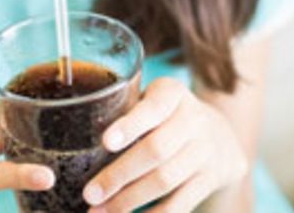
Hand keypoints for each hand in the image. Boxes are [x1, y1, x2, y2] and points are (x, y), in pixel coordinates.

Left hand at [82, 78, 247, 212]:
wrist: (221, 136)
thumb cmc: (166, 117)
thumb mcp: (153, 100)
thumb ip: (125, 109)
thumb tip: (72, 132)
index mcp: (173, 94)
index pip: (153, 108)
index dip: (130, 126)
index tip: (105, 143)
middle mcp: (194, 120)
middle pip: (156, 150)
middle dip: (119, 175)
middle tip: (89, 193)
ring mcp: (205, 151)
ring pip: (165, 180)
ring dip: (128, 200)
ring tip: (98, 212)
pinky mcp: (210, 179)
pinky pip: (179, 204)